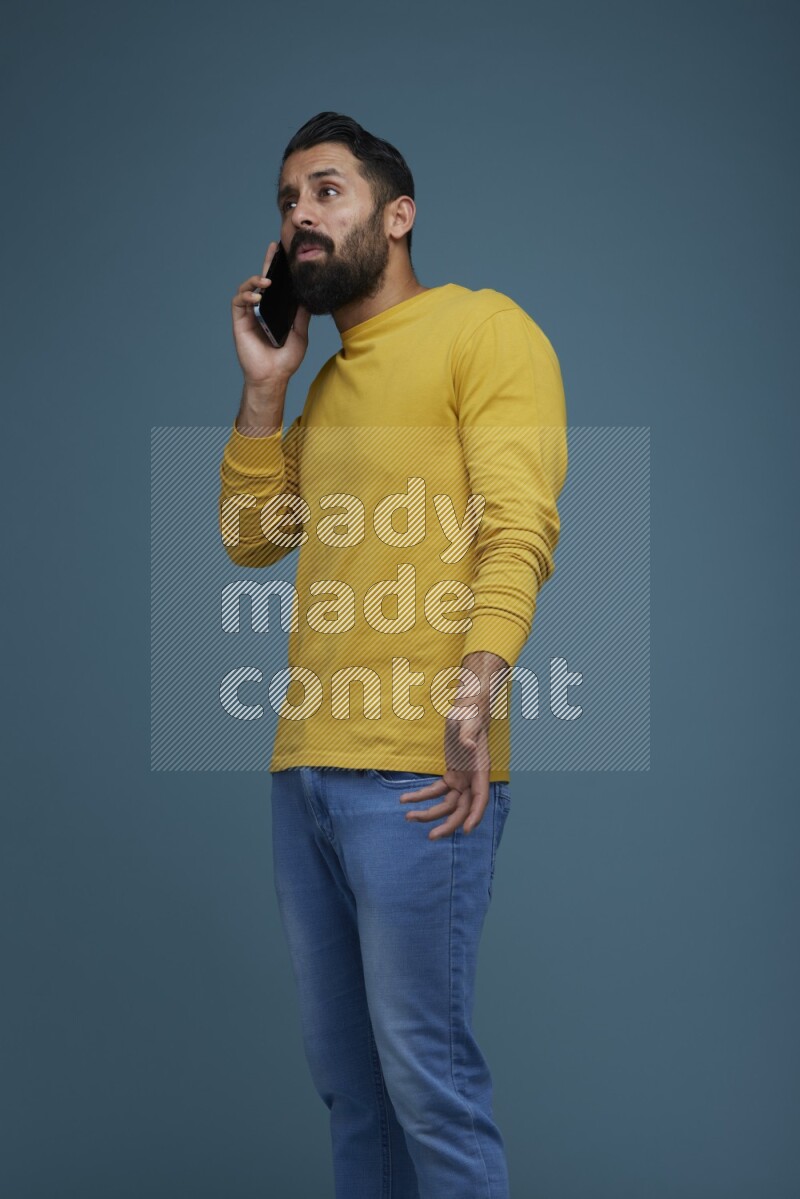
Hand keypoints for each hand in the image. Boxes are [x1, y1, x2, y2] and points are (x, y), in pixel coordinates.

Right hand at [231, 241, 310, 385]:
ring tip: (266, 282)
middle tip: (274, 247)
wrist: (273, 377)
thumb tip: (308, 295)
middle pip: (262, 281)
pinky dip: (246, 295)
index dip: (279, 270)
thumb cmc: (286, 359)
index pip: (277, 286)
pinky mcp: (240, 322)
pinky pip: (238, 302)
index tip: (286, 253)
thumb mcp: (300, 334)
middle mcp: (262, 310)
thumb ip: (301, 315)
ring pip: (247, 288)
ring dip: (255, 281)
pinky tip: (257, 297)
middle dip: (267, 263)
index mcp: (275, 311)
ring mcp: (250, 315)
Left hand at [399, 652, 507, 839]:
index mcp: (480, 768)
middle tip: (430, 836)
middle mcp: (473, 777)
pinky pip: (437, 791)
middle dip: (448, 824)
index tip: (465, 830)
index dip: (475, 815)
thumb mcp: (468, 721)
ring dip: (430, 812)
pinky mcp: (452, 774)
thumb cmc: (469, 712)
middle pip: (463, 808)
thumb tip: (469, 746)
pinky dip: (422, 796)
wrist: (466, 706)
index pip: (480, 797)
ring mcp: (462, 777)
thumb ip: (468, 735)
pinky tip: (405, 799)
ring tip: (408, 816)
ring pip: (448, 804)